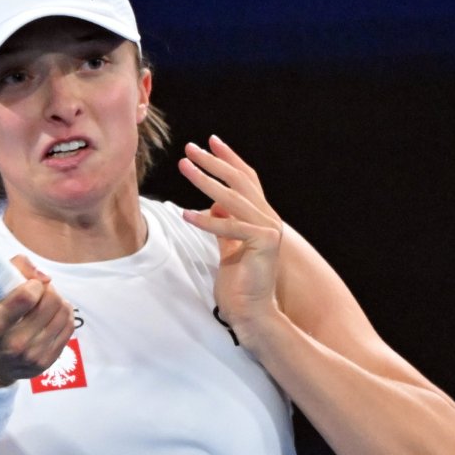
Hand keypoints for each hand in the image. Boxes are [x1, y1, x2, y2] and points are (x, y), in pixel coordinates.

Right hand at [0, 255, 74, 386]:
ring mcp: (32, 356)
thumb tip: (45, 276)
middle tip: (37, 292)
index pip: (27, 297)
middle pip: (52, 302)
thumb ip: (13, 270)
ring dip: (57, 301)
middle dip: (47, 290)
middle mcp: (14, 344)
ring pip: (64, 313)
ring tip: (43, 304)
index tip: (28, 285)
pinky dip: (63, 315)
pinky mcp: (46, 363)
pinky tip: (50, 316)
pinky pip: (68, 327)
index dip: (33, 283)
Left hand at [179, 135, 283, 333]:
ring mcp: (270, 230)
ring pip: (232, 199)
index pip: (247, 180)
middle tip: (190, 149)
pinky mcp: (264, 243)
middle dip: (214, 162)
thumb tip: (212, 204)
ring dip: (205, 181)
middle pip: (240, 182)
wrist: (252, 313)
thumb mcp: (228, 246)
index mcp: (262, 217)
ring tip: (184, 167)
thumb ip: (223, 224)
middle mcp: (269, 219)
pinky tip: (184, 213)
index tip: (211, 141)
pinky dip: (206, 220)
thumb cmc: (239, 283)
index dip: (229, 159)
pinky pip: (229, 227)